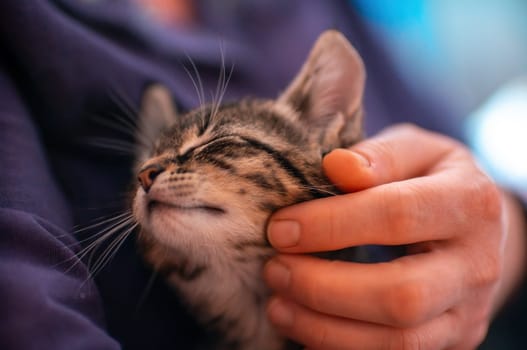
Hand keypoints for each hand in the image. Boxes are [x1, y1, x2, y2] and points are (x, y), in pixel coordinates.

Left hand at [264, 124, 516, 348]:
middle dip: (323, 288)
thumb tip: (336, 167)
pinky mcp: (451, 340)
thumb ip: (380, 156)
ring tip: (278, 304)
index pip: (396, 215)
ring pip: (398, 341)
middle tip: (275, 269)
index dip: (331, 224)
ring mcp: (467, 312)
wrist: (477, 228)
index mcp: (470, 203)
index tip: (280, 228)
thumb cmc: (433, 180)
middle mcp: (477, 264)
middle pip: (401, 295)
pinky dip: (340, 347)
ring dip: (324, 327)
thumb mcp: (415, 150)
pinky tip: (305, 326)